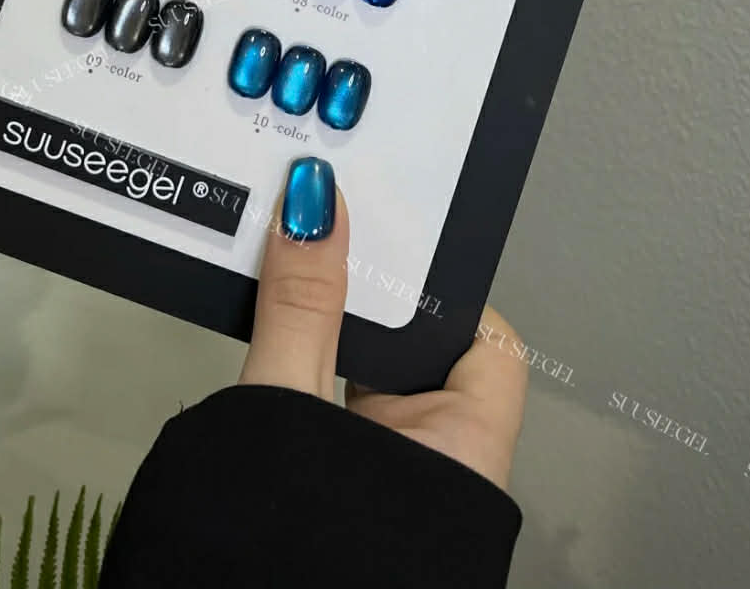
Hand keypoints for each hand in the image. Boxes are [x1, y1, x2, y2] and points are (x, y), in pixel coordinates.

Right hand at [238, 158, 526, 491]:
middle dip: (370, 298)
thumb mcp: (289, 404)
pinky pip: (334, 412)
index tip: (385, 234)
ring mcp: (389, 485)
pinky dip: (305, 376)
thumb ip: (299, 307)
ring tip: (285, 279)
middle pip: (421, 349)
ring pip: (371, 382)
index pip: (487, 339)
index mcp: (464, 450)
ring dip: (328, 337)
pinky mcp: (341, 497)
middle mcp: (438, 468)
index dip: (437, 283)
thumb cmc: (286, 543)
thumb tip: (311, 206)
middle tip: (321, 234)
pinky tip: (263, 348)